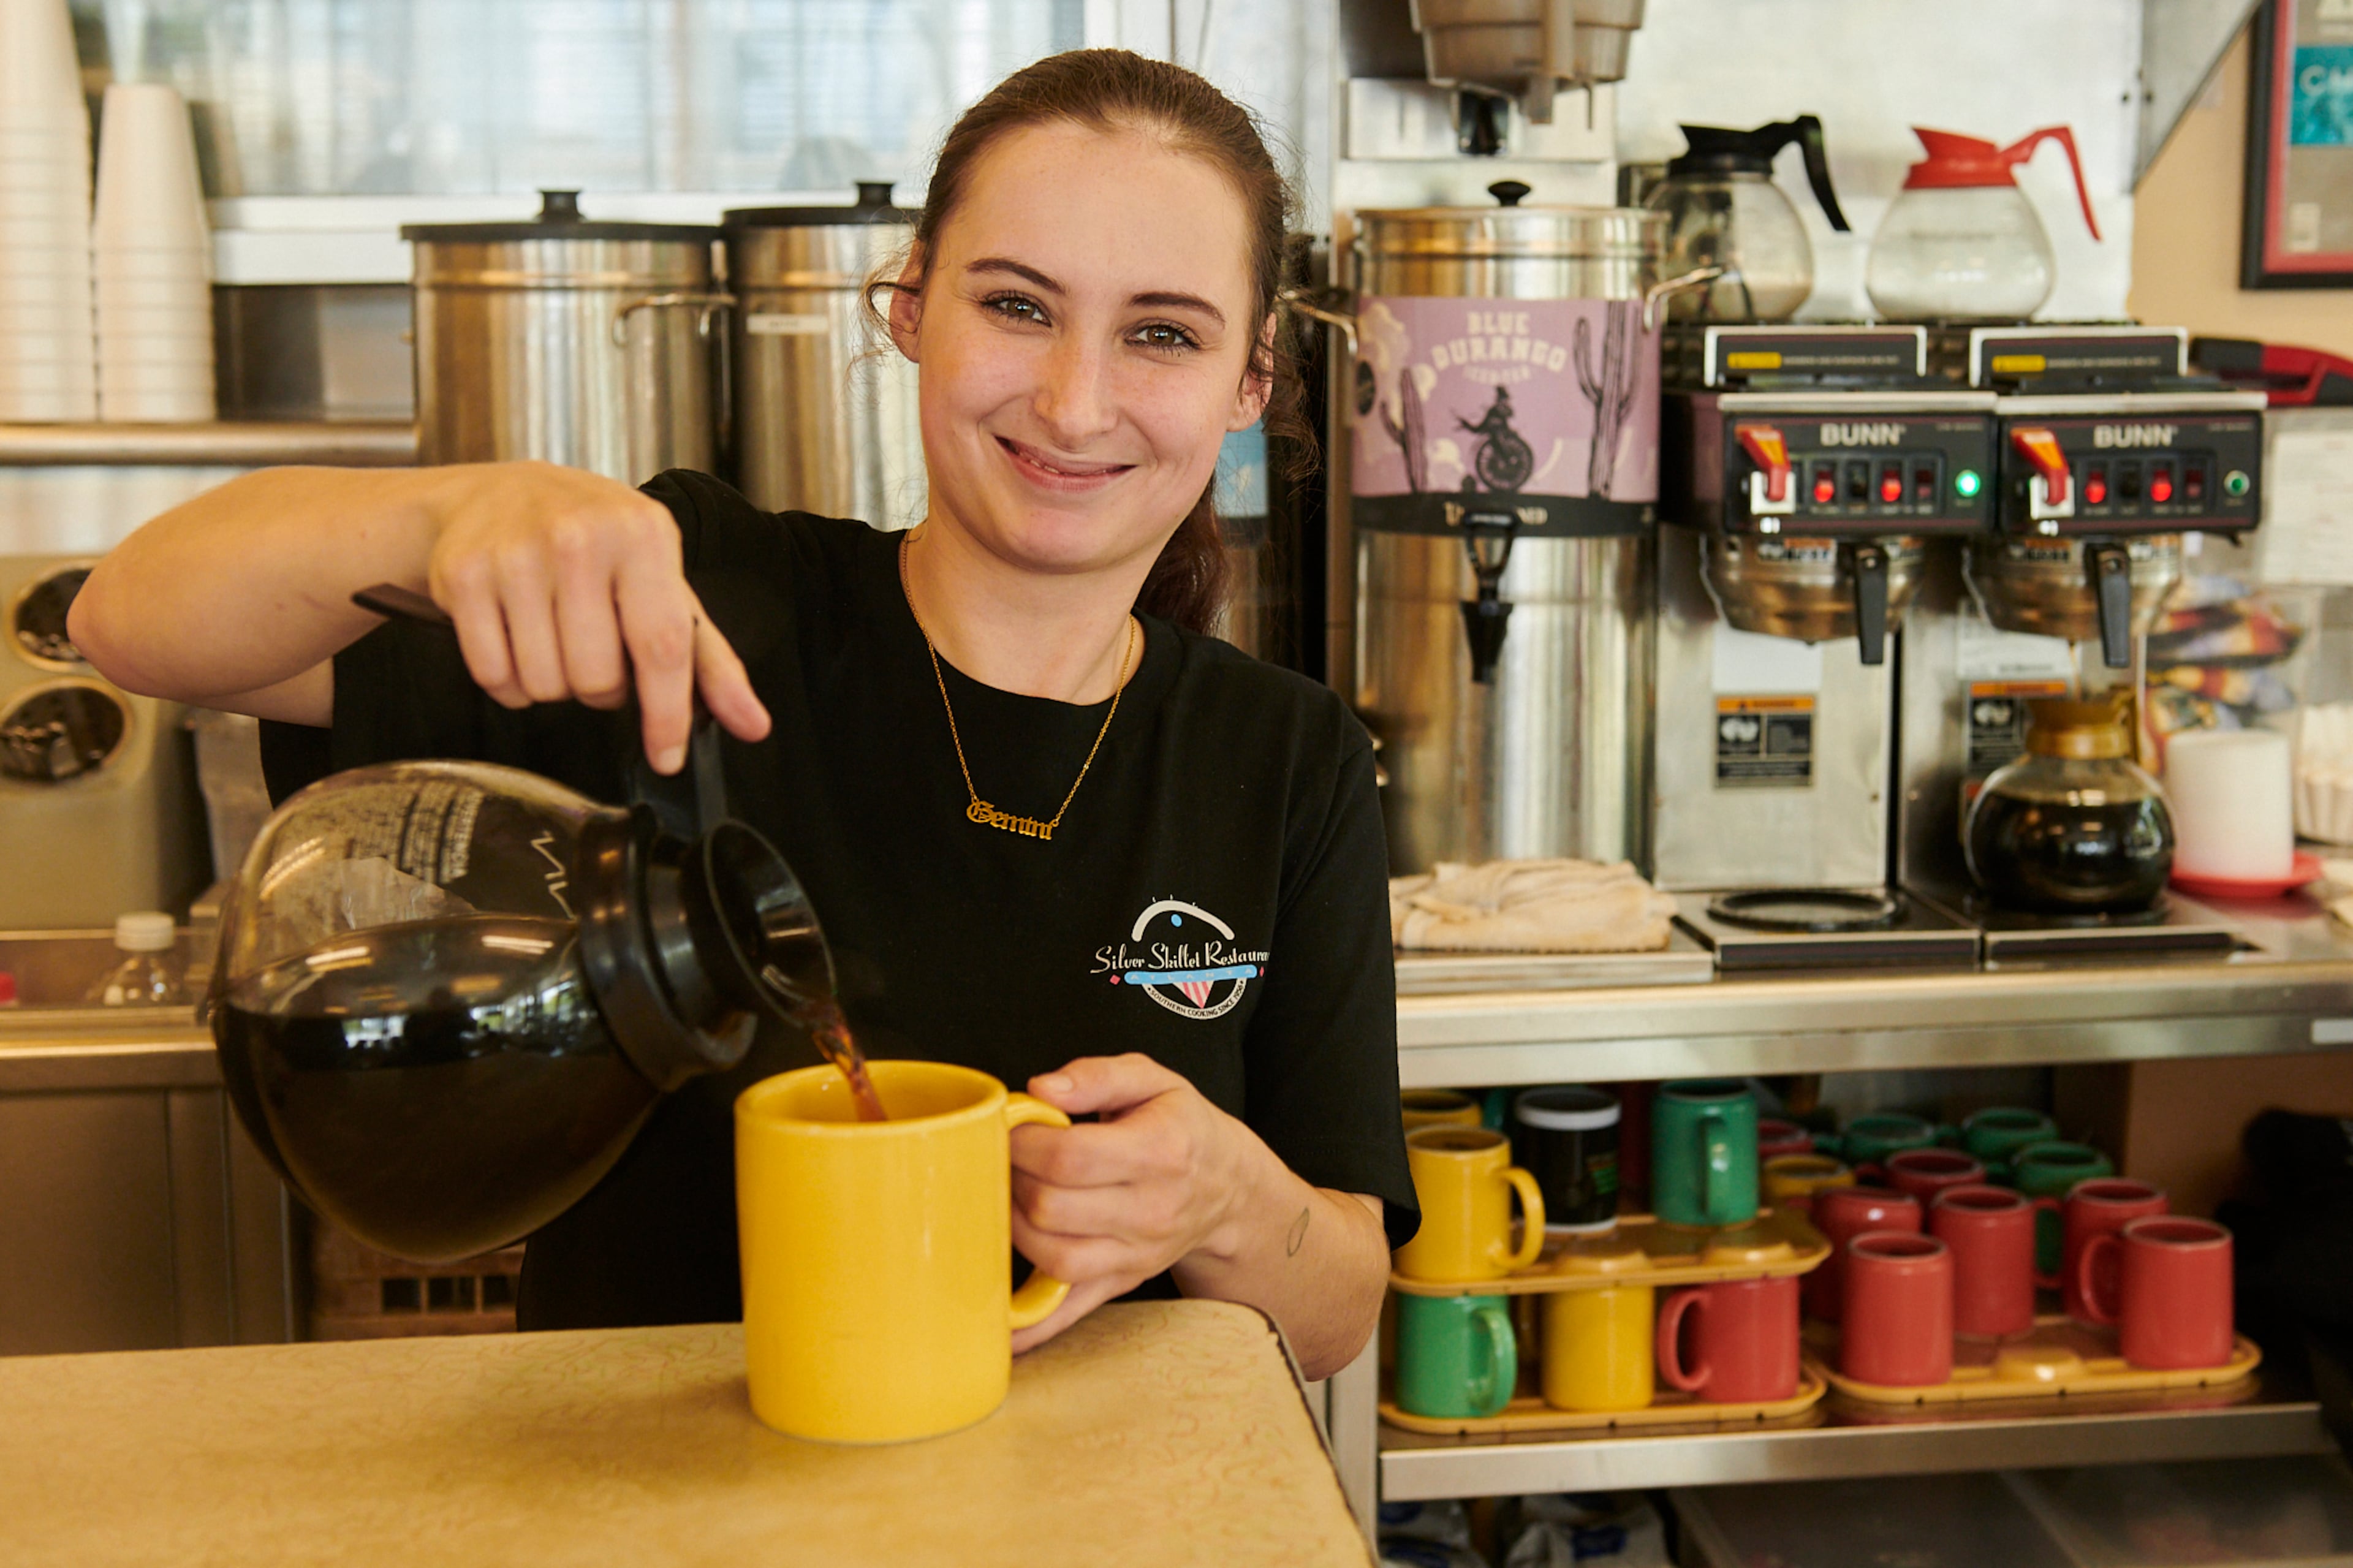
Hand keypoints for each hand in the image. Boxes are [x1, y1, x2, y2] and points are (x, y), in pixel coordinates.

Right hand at [423, 461, 770, 771]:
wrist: (497, 496)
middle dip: (601, 687)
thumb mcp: (663, 584)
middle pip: (597, 679)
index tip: (668, 756)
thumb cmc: (596, 546)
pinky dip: (508, 681)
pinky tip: (516, 638)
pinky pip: (493, 676)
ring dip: (554, 684)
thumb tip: (753, 724)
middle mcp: (579, 537)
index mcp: (643, 535)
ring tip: (554, 636)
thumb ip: (710, 660)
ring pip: (545, 685)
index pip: (663, 646)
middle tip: (595, 649)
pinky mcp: (462, 575)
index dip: (667, 714)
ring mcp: (515, 554)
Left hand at [1006, 1053, 1258, 1355]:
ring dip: (1015, 1230)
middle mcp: (1151, 1211)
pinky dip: (1031, 1325)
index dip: (1023, 1143)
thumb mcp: (1153, 1080)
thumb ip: (1097, 1076)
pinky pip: (1071, 1312)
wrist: (1228, 1186)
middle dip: (1013, 1180)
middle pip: (1054, 1209)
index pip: (1070, 1159)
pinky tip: (996, 1324)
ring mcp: (1137, 1255)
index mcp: (1159, 1152)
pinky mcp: (1122, 1282)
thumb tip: (1041, 1089)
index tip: (1009, 1127)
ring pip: (1056, 1258)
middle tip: (1004, 1160)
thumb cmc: (1180, 1126)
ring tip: (1010, 1198)